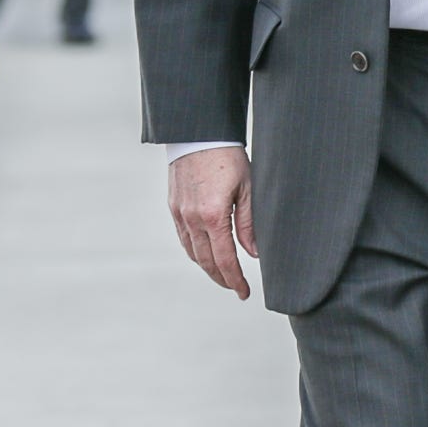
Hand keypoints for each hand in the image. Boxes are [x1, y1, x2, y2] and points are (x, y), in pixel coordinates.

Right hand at [169, 146, 256, 300]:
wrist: (199, 133)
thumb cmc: (228, 156)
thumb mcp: (248, 188)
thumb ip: (250, 223)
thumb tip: (254, 253)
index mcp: (214, 216)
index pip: (225, 260)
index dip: (235, 280)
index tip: (244, 293)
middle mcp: (193, 218)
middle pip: (206, 262)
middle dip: (222, 279)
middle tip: (236, 288)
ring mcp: (180, 213)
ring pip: (192, 253)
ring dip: (207, 267)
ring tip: (223, 274)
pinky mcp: (174, 206)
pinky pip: (183, 238)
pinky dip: (194, 251)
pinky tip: (205, 253)